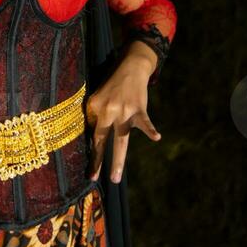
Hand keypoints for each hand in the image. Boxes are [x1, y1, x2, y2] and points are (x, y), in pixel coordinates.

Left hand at [85, 57, 160, 183]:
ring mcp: (125, 111)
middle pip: (103, 140)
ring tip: (115, 177)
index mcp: (96, 109)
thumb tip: (93, 137)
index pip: (93, 135)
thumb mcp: (97, 97)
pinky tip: (156, 137)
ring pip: (121, 140)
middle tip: (95, 178)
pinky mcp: (139, 109)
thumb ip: (95, 116)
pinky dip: (150, 130)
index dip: (93, 155)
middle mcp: (109, 111)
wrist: (131, 68)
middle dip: (99, 161)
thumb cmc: (112, 86)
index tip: (90, 173)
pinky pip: (144, 122)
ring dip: (118, 159)